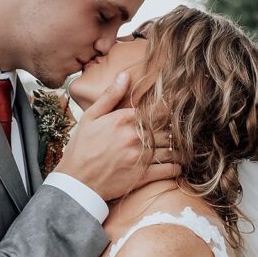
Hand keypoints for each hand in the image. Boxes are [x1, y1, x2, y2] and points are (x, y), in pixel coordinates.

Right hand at [55, 71, 180, 200]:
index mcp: (124, 119)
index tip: (174, 114)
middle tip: (182, 133)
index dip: (170, 112)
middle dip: (176, 132)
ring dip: (180, 150)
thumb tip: (124, 75)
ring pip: (172, 149)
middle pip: (168, 130)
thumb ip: (110, 96)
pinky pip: (169, 170)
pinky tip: (177, 165)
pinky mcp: (142, 176)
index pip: (159, 111)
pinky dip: (176, 168)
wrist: (75, 181)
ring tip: (182, 150)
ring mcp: (140, 157)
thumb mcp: (90, 117)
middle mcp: (135, 136)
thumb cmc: (81, 148)